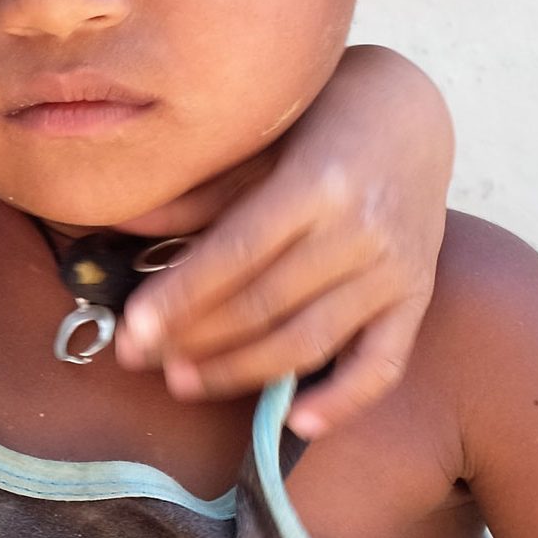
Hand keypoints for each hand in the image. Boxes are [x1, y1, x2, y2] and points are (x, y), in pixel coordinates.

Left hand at [119, 44, 450, 437]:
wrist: (412, 114)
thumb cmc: (318, 121)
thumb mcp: (260, 140)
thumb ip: (199, 191)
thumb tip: (120, 226)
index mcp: (318, 182)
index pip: (237, 254)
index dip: (180, 298)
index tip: (131, 329)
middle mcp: (362, 229)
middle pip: (264, 305)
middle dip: (194, 340)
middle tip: (138, 358)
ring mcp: (395, 269)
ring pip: (308, 340)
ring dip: (240, 372)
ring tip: (182, 383)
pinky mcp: (417, 297)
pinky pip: (383, 362)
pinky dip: (342, 400)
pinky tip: (296, 423)